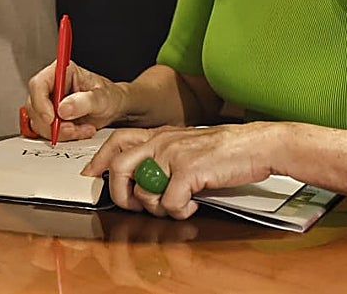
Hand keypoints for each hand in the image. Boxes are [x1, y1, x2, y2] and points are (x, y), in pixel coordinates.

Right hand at [25, 60, 126, 140]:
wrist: (115, 109)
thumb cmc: (110, 96)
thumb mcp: (102, 97)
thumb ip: (84, 101)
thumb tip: (63, 109)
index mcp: (62, 72)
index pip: (38, 84)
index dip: (40, 102)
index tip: (52, 118)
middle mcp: (52, 86)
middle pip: (34, 106)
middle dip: (52, 123)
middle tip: (72, 128)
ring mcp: (49, 103)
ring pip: (38, 121)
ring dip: (59, 132)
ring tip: (82, 129)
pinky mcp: (51, 118)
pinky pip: (46, 131)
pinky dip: (61, 136)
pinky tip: (77, 131)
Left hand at [84, 123, 281, 218]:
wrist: (255, 144)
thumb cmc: (224, 150)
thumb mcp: (185, 145)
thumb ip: (163, 156)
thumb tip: (143, 181)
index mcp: (159, 134)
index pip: (117, 140)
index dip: (99, 159)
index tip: (91, 175)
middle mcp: (161, 141)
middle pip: (119, 167)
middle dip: (120, 194)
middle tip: (135, 206)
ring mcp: (174, 154)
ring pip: (142, 190)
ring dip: (155, 207)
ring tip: (174, 205)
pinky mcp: (189, 170)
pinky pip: (169, 202)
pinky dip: (179, 211)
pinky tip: (192, 205)